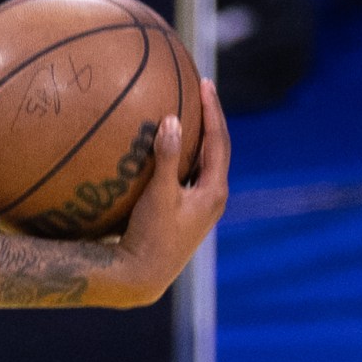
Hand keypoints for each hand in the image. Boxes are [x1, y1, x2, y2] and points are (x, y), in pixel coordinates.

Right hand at [84, 81, 230, 310]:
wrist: (141, 278)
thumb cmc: (150, 238)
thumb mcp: (157, 196)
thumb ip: (166, 158)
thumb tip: (171, 120)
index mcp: (214, 191)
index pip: (219, 140)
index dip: (213, 110)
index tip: (205, 83)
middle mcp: (213, 198)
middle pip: (218, 148)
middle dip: (210, 119)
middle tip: (201, 90)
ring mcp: (201, 208)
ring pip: (205, 162)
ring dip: (199, 137)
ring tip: (187, 113)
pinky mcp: (186, 215)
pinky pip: (189, 175)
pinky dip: (183, 156)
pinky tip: (166, 148)